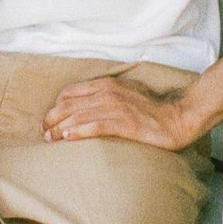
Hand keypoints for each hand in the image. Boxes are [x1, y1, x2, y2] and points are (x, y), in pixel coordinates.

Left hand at [42, 76, 188, 149]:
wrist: (177, 117)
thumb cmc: (152, 108)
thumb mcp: (126, 93)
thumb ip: (107, 95)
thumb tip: (87, 105)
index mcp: (107, 85)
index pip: (70, 92)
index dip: (56, 106)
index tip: (50, 119)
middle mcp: (108, 93)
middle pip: (69, 105)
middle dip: (52, 119)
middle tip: (45, 133)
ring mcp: (116, 108)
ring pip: (78, 116)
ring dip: (60, 128)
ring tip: (50, 139)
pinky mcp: (124, 123)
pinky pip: (95, 126)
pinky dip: (78, 132)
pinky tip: (68, 138)